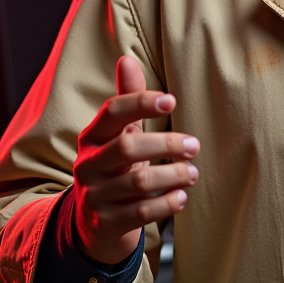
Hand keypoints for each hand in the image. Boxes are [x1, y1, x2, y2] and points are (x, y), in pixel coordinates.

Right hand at [73, 56, 199, 264]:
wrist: (94, 223)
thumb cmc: (115, 166)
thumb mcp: (119, 134)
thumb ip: (128, 99)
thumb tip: (126, 59)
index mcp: (92, 136)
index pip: (112, 112)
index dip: (140, 103)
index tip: (172, 101)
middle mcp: (88, 164)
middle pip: (127, 149)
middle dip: (166, 145)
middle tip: (195, 146)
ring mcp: (95, 195)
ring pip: (137, 182)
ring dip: (173, 175)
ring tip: (193, 173)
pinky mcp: (106, 222)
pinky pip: (141, 213)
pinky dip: (167, 204)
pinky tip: (182, 197)